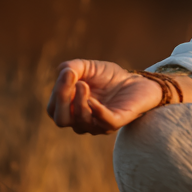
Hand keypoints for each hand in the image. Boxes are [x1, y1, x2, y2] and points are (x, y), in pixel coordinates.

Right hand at [46, 59, 163, 134]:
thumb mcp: (89, 67)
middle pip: (61, 120)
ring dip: (79, 102)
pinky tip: (93, 99)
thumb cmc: (109, 77)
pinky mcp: (117, 122)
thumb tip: (62, 71)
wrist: (138, 81)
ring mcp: (98, 124)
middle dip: (63, 100)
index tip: (67, 73)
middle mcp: (82, 121)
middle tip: (74, 81)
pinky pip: (104, 123)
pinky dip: (97, 111)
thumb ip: (72, 67)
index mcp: (71, 110)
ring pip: (80, 123)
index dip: (56, 93)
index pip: (53, 109)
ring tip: (85, 84)